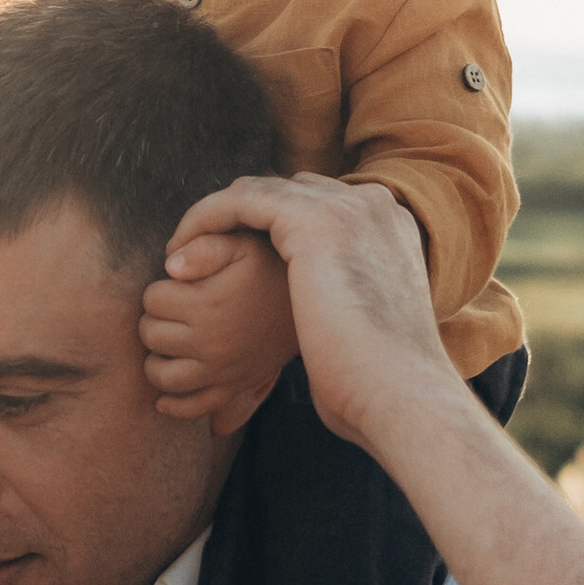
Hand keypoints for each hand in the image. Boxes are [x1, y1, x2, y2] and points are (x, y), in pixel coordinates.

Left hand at [139, 228, 296, 433]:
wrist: (315, 303)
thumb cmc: (271, 266)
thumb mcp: (242, 243)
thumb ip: (202, 246)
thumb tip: (167, 267)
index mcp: (209, 304)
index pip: (151, 300)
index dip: (159, 288)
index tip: (178, 284)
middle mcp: (211, 344)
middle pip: (151, 336)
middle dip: (155, 318)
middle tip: (174, 309)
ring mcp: (221, 372)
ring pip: (161, 376)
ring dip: (156, 358)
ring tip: (169, 340)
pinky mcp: (232, 389)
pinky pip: (191, 408)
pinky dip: (172, 404)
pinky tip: (165, 394)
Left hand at [156, 175, 459, 455]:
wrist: (403, 394)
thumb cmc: (381, 380)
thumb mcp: (370, 323)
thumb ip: (352, 298)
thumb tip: (333, 313)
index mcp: (390, 226)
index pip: (318, 204)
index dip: (272, 227)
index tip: (236, 261)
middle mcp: (371, 205)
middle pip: (287, 190)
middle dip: (242, 218)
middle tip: (202, 254)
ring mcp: (345, 208)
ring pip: (256, 191)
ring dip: (213, 219)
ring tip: (182, 254)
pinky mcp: (312, 219)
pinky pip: (238, 201)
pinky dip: (204, 221)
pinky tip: (180, 256)